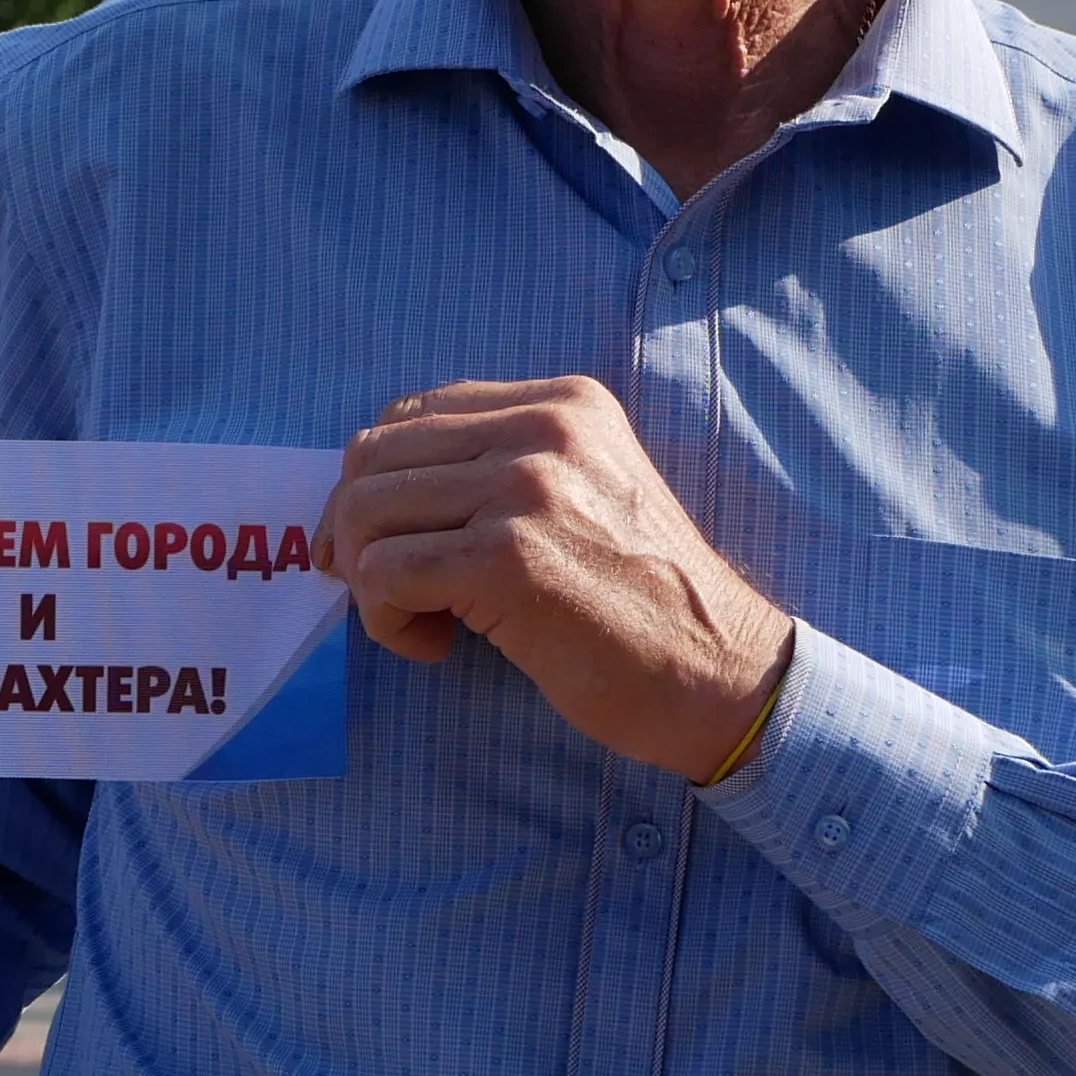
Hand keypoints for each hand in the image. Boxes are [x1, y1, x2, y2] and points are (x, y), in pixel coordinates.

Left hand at [312, 376, 791, 778]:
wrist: (721, 674)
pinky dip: (386, 620)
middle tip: (388, 591)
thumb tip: (363, 494)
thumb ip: (496, 468)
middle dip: (354, 531)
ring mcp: (525, 489)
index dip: (374, 481)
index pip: (413, 415)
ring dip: (370, 582)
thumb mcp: (582, 493)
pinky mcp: (506, 560)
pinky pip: (382, 573)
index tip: (377, 543)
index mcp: (564, 402)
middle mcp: (544, 428)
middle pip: (373, 456)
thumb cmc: (642, 603)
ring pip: (364, 513)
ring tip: (426, 622)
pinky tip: (436, 646)